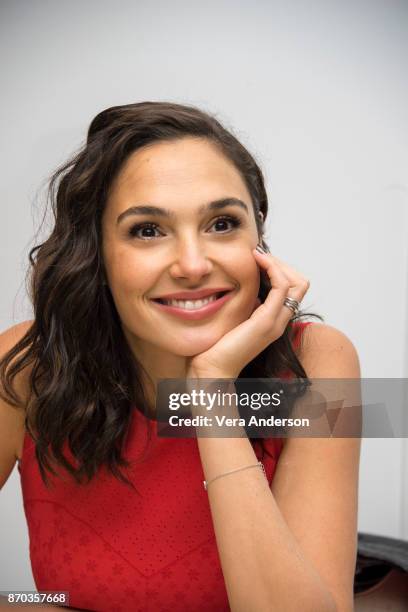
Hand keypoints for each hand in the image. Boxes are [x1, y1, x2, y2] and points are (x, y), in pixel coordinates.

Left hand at [186, 248, 309, 378]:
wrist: (212, 369)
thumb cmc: (217, 346)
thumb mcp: (236, 317)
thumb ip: (246, 304)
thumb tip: (246, 286)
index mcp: (274, 320)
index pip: (293, 288)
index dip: (279, 270)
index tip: (258, 260)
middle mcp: (280, 321)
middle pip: (300, 283)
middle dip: (281, 264)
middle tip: (258, 255)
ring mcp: (276, 322)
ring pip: (296, 282)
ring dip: (277, 263)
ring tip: (257, 255)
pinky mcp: (266, 321)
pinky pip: (281, 286)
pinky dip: (272, 268)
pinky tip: (255, 260)